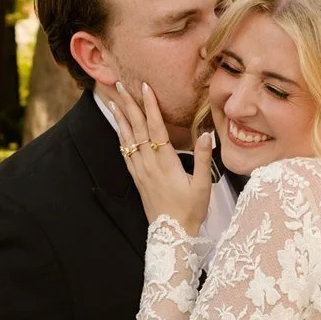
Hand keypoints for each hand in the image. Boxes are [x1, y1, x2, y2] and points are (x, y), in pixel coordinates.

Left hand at [106, 79, 212, 234]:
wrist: (171, 234)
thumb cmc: (190, 210)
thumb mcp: (202, 184)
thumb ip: (202, 158)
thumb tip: (206, 134)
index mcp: (165, 162)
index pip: (155, 127)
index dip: (150, 106)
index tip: (144, 87)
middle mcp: (148, 163)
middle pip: (136, 128)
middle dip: (128, 105)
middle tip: (119, 85)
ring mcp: (140, 171)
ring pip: (127, 139)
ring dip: (121, 118)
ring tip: (113, 101)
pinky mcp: (137, 178)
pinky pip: (125, 152)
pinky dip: (121, 137)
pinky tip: (119, 129)